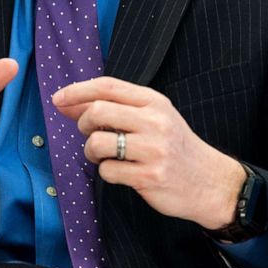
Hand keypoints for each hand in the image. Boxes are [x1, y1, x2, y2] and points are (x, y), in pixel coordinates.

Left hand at [52, 76, 245, 229]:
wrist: (209, 181)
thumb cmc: (173, 146)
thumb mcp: (152, 118)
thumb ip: (115, 108)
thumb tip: (67, 103)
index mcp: (153, 101)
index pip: (107, 86)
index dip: (77, 90)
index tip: (58, 99)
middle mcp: (154, 121)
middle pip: (97, 111)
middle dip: (83, 123)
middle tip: (89, 133)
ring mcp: (153, 149)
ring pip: (98, 142)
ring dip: (91, 152)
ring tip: (103, 156)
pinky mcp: (150, 176)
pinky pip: (108, 171)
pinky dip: (107, 172)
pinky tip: (121, 172)